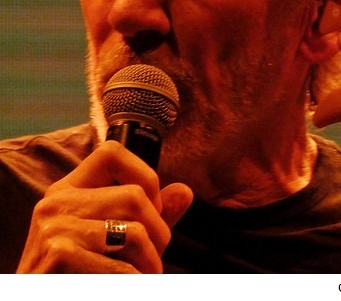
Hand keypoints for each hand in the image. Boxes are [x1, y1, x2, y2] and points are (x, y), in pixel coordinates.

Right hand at [17, 141, 192, 272]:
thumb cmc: (82, 274)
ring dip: (150, 263)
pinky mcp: (59, 256)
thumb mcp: (113, 239)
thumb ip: (148, 216)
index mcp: (67, 190)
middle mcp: (56, 203)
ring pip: (136, 232)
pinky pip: (123, 267)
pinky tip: (124, 287)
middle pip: (135, 196)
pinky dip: (135, 281)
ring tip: (140, 277)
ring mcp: (54, 228)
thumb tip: (185, 191)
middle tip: (150, 261)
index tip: (152, 210)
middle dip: (158, 233)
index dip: (146, 176)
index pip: (112, 153)